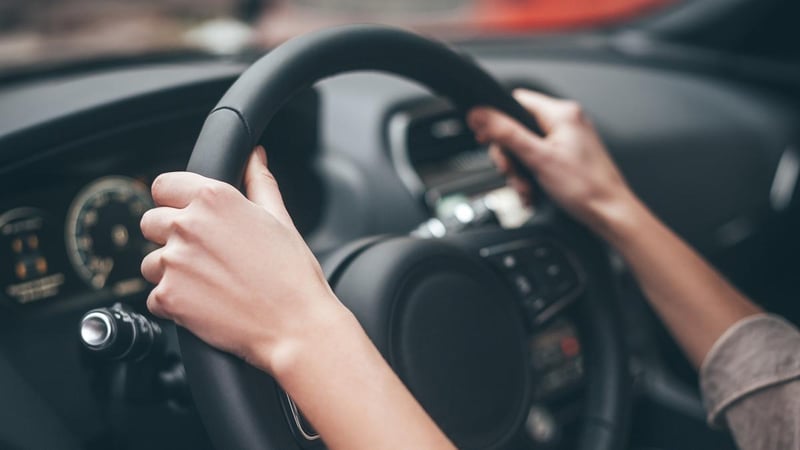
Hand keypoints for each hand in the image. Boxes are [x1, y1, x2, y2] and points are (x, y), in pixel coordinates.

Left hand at [140, 147, 348, 375]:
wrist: (295, 326)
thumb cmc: (293, 276)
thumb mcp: (280, 219)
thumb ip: (259, 182)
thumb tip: (255, 157)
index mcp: (215, 199)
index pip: (163, 185)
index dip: (176, 201)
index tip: (187, 215)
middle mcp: (188, 225)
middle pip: (150, 222)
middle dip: (170, 237)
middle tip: (204, 256)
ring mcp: (174, 262)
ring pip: (150, 262)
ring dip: (170, 272)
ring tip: (208, 284)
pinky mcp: (167, 297)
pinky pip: (154, 297)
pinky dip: (173, 303)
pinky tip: (204, 305)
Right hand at [468, 89, 637, 237]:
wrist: (610, 214)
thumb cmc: (586, 188)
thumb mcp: (538, 159)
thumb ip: (506, 134)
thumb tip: (480, 114)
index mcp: (562, 113)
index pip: (515, 102)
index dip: (496, 121)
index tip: (488, 140)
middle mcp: (567, 121)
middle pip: (517, 128)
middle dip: (510, 156)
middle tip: (513, 173)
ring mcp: (568, 139)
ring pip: (526, 147)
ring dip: (520, 171)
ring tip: (527, 189)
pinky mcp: (568, 155)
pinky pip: (539, 158)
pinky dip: (532, 175)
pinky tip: (534, 191)